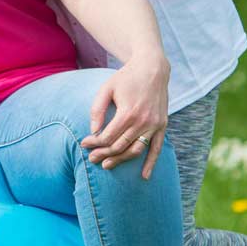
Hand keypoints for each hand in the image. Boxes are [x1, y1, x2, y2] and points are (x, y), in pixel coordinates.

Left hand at [81, 55, 169, 177]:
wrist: (152, 69)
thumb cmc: (125, 78)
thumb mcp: (106, 89)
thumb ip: (97, 110)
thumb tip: (93, 132)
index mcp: (128, 113)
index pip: (107, 136)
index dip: (94, 143)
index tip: (84, 144)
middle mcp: (143, 121)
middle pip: (120, 146)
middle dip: (103, 154)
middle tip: (91, 159)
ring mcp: (155, 125)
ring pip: (136, 150)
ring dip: (121, 160)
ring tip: (106, 165)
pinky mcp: (162, 126)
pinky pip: (157, 148)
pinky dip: (151, 163)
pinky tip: (144, 176)